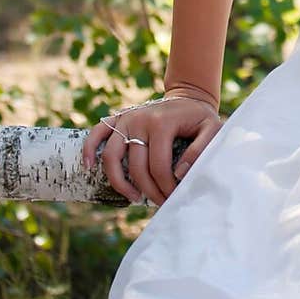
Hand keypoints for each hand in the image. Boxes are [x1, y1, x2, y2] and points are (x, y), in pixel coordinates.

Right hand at [81, 95, 223, 207]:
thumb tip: (179, 174)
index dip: (164, 187)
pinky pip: (97, 133)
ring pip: (111, 156)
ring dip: (119, 181)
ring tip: (134, 197)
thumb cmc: (200, 117)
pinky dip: (89, 149)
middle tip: (160, 202)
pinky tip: (87, 167)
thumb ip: (201, 150)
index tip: (172, 198)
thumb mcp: (212, 128)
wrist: (189, 96)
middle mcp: (139, 119)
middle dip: (147, 190)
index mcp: (162, 123)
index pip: (158, 165)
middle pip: (136, 166)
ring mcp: (126, 118)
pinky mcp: (118, 118)